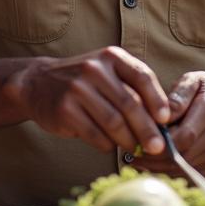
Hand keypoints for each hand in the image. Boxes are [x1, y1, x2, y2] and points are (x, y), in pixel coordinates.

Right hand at [4, 46, 169, 155]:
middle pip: (130, 104)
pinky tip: (110, 146)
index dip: (157, 100)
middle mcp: (95, 68)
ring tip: (134, 149)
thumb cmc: (84, 81)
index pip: (142, 77)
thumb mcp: (107, 72)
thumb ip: (131, 89)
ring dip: (128, 141)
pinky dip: (106, 145)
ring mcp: (78, 88)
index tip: (166, 120)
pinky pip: (95, 134)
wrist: (38, 83)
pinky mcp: (65, 109)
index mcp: (111, 56)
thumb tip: (161, 122)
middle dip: (147, 129)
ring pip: (114, 122)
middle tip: (158, 147)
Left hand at [132, 68, 204, 173]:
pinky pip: (189, 169)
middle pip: (183, 155)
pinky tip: (153, 161)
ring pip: (185, 166)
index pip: (184, 136)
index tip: (137, 142)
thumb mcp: (192, 80)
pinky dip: (170, 168)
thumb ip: (178, 96)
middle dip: (155, 159)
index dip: (160, 144)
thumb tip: (163, 116)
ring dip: (160, 167)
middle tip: (129, 156)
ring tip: (136, 160)